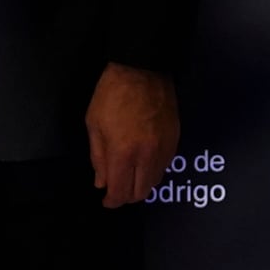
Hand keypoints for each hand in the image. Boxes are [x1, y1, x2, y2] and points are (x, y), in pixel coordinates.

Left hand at [85, 63, 177, 208]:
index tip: (106, 200)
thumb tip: (101, 183)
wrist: (143, 68)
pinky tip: (143, 164)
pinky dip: (152, 172)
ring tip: (129, 177)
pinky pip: (165, 166)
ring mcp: (164, 149)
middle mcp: (147, 156)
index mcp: (123, 153)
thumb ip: (98, 157)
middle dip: (126, 197)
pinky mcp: (175, 140)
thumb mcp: (94, 124)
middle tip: (116, 190)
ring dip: (141, 185)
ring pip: (155, 182)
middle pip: (141, 193)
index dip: (112, 201)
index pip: (120, 191)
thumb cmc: (111, 94)